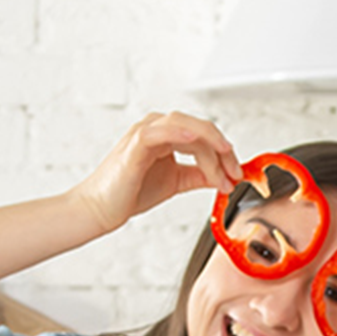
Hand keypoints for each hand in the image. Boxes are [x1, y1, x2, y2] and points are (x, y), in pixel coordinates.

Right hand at [67, 112, 244, 235]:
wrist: (100, 209)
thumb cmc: (130, 193)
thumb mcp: (176, 182)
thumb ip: (199, 175)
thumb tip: (225, 177)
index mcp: (166, 134)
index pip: (205, 135)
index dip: (225, 154)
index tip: (236, 176)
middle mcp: (157, 128)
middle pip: (200, 128)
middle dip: (223, 152)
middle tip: (235, 174)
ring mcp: (145, 133)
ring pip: (186, 126)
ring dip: (210, 146)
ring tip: (223, 168)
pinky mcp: (135, 144)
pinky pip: (161, 132)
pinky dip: (180, 133)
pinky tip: (195, 141)